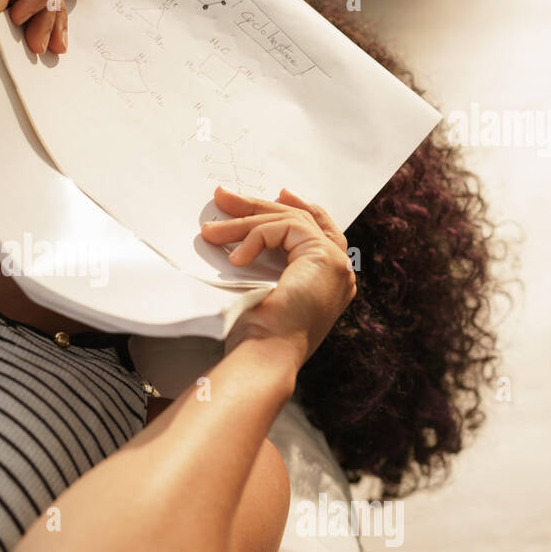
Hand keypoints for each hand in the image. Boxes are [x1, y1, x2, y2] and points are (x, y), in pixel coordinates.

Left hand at [200, 185, 356, 364]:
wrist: (265, 357)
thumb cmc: (256, 336)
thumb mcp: (260, 289)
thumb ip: (265, 263)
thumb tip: (233, 235)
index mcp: (329, 282)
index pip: (317, 231)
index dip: (297, 208)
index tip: (276, 193)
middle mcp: (340, 272)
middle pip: (301, 220)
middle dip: (258, 206)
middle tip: (223, 196)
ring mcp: (337, 265)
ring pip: (290, 221)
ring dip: (245, 221)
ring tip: (210, 230)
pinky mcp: (325, 259)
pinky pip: (285, 228)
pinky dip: (255, 237)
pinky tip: (235, 258)